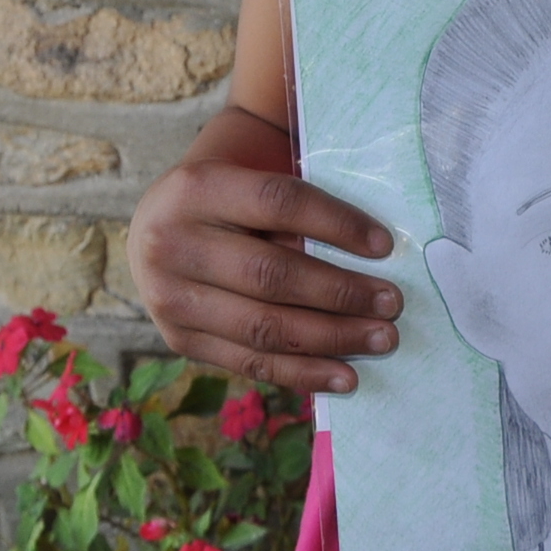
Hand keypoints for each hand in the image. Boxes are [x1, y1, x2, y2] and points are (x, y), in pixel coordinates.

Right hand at [128, 142, 403, 395]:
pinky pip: (249, 362)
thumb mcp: (249, 173)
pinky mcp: (178, 339)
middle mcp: (172, 243)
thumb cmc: (227, 197)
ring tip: (381, 339)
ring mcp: (169, 298)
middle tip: (392, 303)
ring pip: (262, 327)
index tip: (385, 245)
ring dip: (331, 338)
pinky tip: (344, 376)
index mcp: (197, 187)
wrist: (158, 226)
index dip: (336, 223)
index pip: (279, 202)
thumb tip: (373, 247)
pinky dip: (302, 373)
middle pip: (271, 274)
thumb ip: (296, 200)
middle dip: (341, 292)